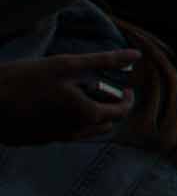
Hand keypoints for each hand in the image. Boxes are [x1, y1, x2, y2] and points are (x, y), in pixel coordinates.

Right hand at [0, 48, 144, 143]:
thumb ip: (103, 61)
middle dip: (110, 108)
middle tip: (101, 90)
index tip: (126, 88)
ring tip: (79, 97)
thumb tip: (135, 55)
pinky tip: (56, 106)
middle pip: (105, 124)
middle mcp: (74, 133)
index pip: (120, 112)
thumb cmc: (23, 80)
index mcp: (86, 114)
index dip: (126, 99)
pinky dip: (70, 121)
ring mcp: (55, 139)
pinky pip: (64, 134)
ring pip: (85, 132)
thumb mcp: (65, 65)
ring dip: (91, 116)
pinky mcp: (37, 141)